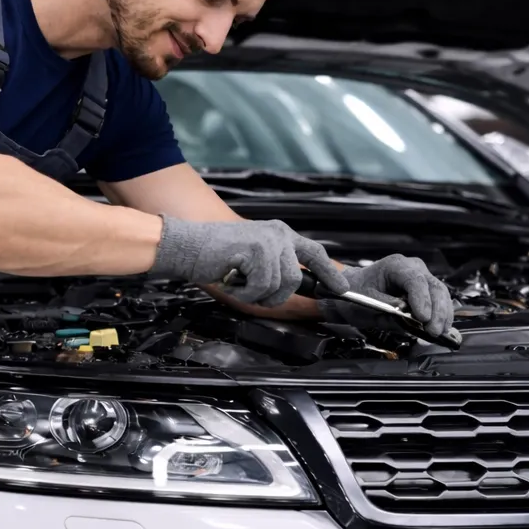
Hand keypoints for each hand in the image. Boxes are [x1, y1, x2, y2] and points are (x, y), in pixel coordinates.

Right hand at [152, 216, 348, 306]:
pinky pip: (262, 287)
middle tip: (252, 292)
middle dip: (276, 295)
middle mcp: (278, 233)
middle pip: (297, 279)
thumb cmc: (215, 255)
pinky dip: (244, 293)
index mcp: (280, 233)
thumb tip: (301, 288)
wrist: (187, 246)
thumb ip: (277, 268)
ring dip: (257, 294)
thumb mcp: (253, 259)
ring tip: (238, 282)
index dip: (330, 273)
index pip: (315, 252)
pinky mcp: (257, 250)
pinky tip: (232, 281)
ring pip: (280, 285)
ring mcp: (269, 240)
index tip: (341, 289)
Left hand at [321, 254, 454, 336]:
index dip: (422, 300)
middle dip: (437, 311)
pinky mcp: (426, 290)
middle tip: (433, 331)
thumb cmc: (357, 291)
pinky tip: (441, 329)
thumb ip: (385, 307)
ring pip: (441, 294)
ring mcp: (422, 277)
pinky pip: (439, 301)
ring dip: (442, 315)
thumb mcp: (364, 302)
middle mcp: (412, 267)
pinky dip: (442, 316)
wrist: (355, 288)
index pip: (414, 280)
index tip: (423, 318)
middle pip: (433, 287)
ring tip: (438, 333)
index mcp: (395, 265)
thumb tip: (406, 314)